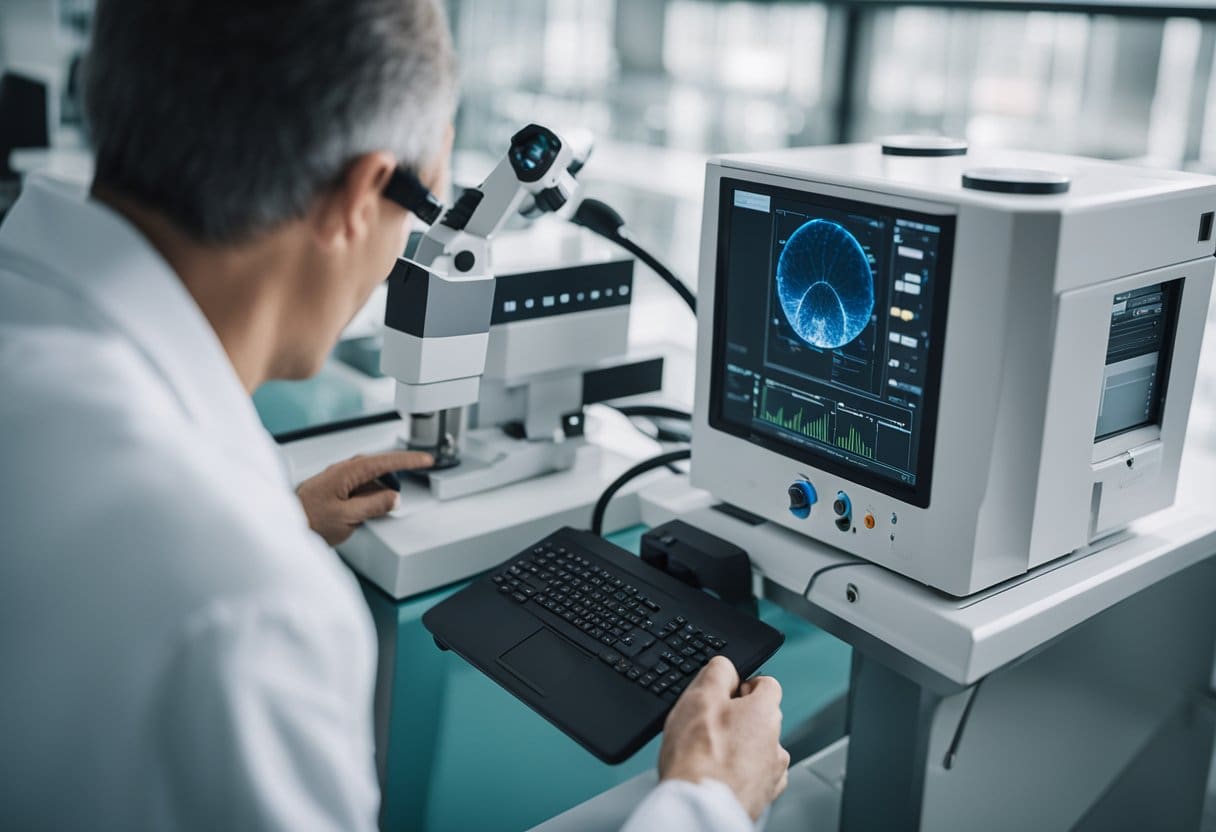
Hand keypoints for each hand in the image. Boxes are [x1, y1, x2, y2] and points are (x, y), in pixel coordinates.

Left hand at [296, 451, 432, 545]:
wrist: (279, 526)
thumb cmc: (305, 520)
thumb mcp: (346, 517)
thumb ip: (373, 506)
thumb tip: (393, 499)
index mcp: (346, 472)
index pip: (385, 461)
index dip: (408, 460)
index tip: (425, 459)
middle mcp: (341, 472)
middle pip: (378, 467)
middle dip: (397, 472)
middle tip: (414, 475)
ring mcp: (336, 480)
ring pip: (368, 479)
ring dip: (380, 489)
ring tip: (386, 506)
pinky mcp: (332, 490)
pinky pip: (359, 488)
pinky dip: (369, 496)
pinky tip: (369, 511)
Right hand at [658, 656, 788, 820]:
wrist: (698, 807)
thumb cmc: (698, 758)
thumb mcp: (700, 696)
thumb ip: (718, 672)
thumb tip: (726, 666)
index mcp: (765, 713)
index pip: (767, 683)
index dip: (743, 684)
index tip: (726, 692)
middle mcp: (776, 742)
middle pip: (761, 716)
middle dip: (738, 717)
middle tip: (708, 725)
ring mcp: (772, 773)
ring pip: (758, 748)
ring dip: (740, 747)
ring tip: (709, 755)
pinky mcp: (762, 797)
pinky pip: (755, 776)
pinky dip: (740, 773)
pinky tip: (718, 774)